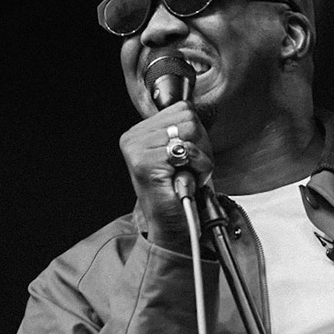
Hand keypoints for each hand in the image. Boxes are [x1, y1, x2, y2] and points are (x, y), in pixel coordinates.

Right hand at [120, 100, 214, 220]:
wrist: (174, 229)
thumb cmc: (181, 193)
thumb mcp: (183, 153)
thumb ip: (184, 128)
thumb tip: (194, 105)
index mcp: (139, 132)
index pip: (182, 108)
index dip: (196, 135)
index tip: (186, 159)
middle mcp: (133, 137)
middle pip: (188, 116)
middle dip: (199, 146)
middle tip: (188, 170)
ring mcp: (136, 149)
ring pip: (191, 131)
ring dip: (199, 158)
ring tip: (185, 176)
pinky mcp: (145, 162)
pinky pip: (188, 150)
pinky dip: (197, 167)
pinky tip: (184, 181)